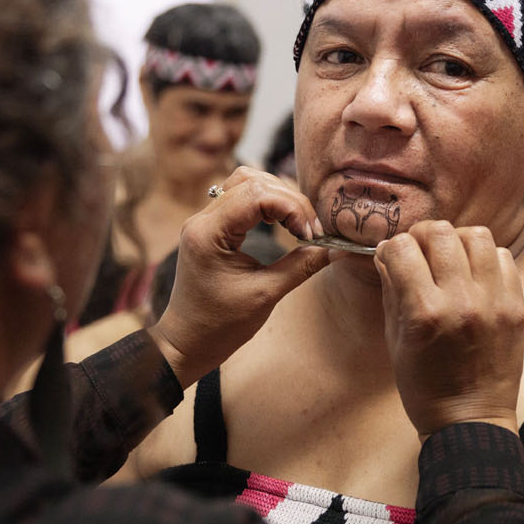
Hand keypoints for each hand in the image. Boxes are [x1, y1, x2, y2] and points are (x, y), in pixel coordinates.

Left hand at [151, 167, 331, 384]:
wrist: (187, 342)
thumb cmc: (220, 326)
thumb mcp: (266, 295)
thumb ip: (302, 266)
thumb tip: (336, 248)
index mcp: (208, 233)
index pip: (256, 195)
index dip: (291, 207)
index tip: (311, 234)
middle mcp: (202, 220)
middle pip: (251, 180)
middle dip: (288, 199)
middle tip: (309, 230)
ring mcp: (203, 221)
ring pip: (245, 182)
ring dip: (277, 196)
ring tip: (297, 224)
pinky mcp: (210, 227)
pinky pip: (239, 198)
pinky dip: (265, 203)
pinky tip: (281, 222)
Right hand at [373, 221, 523, 438]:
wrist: (470, 421)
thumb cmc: (424, 386)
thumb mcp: (395, 340)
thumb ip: (392, 290)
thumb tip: (389, 254)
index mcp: (424, 313)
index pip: (403, 248)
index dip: (392, 248)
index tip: (393, 258)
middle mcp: (461, 301)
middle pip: (440, 233)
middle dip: (422, 236)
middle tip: (421, 253)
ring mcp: (493, 302)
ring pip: (477, 236)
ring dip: (457, 241)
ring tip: (451, 259)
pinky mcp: (516, 307)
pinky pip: (504, 258)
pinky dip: (486, 259)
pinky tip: (475, 276)